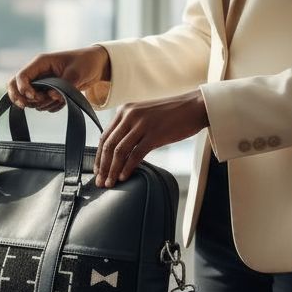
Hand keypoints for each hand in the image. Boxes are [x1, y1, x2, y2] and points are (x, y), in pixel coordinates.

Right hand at [7, 45, 110, 112]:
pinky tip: (62, 102)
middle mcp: (38, 73)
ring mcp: (42, 83)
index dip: (23, 89)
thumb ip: (64, 84)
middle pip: (16, 87)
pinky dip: (50, 106)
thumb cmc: (86, 62)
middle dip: (21, 98)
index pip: (21, 76)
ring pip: (30, 99)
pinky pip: (41, 104)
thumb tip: (51, 96)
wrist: (96, 66)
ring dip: (42, 104)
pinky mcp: (48, 92)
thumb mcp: (77, 72)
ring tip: (59, 99)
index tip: (34, 97)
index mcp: (41, 63)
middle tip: (32, 105)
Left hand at [94, 90, 208, 187]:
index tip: (97, 171)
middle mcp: (130, 115)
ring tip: (110, 183)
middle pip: (108, 145)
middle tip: (100, 181)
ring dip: (112, 170)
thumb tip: (117, 151)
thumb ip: (129, 128)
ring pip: (119, 151)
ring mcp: (142, 124)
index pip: (104, 136)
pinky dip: (128, 167)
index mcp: (124, 111)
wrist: (194, 107)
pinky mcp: (154, 134)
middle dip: (103, 166)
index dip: (98, 156)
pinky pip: (136, 153)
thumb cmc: (170, 115)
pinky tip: (124, 176)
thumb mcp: (143, 115)